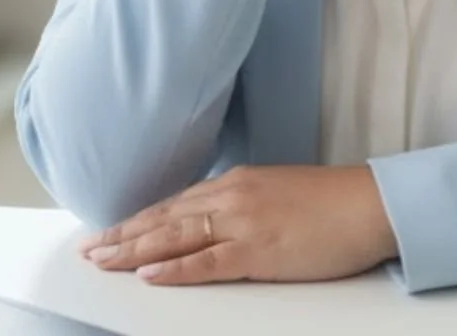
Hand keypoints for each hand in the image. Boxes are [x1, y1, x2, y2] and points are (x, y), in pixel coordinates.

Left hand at [77, 164, 398, 284]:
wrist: (368, 204)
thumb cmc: (330, 203)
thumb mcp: (277, 194)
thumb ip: (243, 204)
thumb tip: (214, 220)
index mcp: (238, 182)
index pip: (176, 203)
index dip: (139, 219)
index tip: (109, 231)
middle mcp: (233, 196)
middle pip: (166, 218)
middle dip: (124, 234)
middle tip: (88, 249)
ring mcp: (244, 222)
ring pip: (176, 237)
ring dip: (134, 250)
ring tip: (102, 260)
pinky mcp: (259, 250)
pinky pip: (207, 262)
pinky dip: (175, 269)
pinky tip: (148, 275)